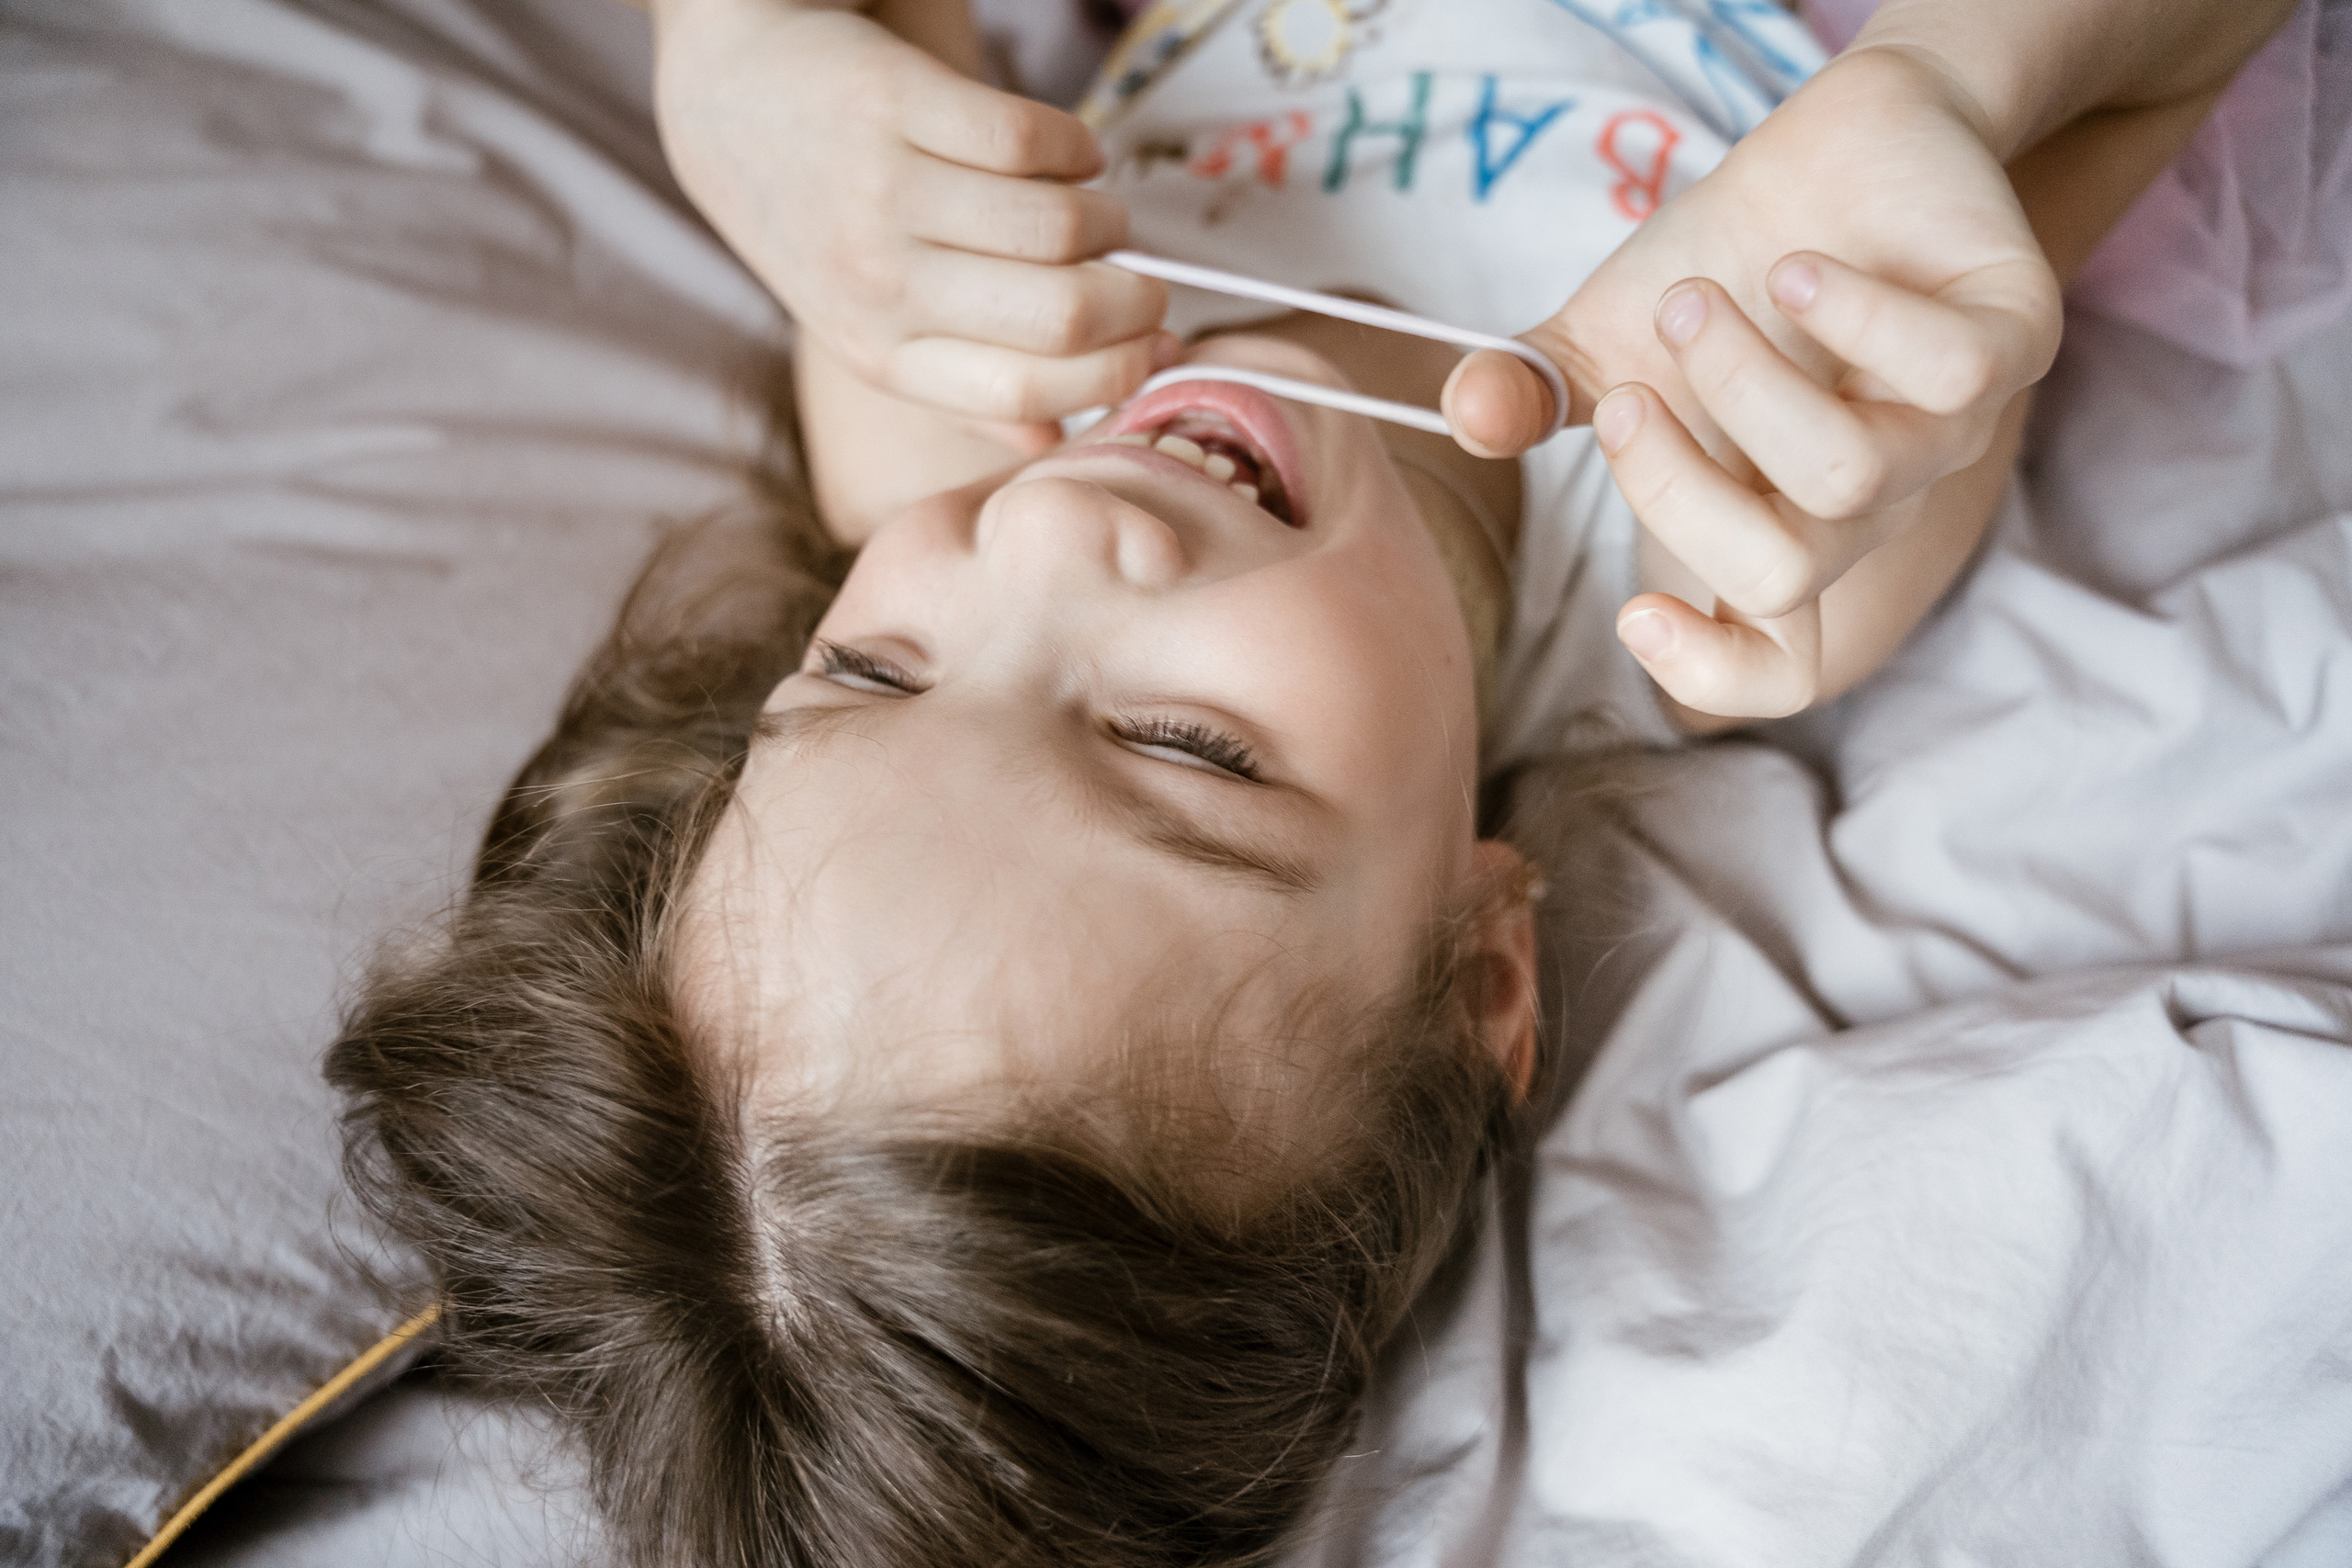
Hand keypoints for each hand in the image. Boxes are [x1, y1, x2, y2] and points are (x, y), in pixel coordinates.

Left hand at [650, 0, 1171, 428]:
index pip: (1028, 392)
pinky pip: (1030, 137)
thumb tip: (1054, 444)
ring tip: (1098, 214)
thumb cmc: (826, 222)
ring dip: (1107, 217)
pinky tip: (1067, 154)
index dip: (1116, 371)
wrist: (733, 102)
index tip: (1155, 345)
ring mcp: (881, 189)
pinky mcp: (894, 103)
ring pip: (1058, 224)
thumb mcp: (871, 327)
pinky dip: (1075, 146)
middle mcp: (878, 281)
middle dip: (1135, 298)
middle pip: (1061, 314)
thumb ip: (959, 387)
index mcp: (882, 355)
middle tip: (1143, 280)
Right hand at [1443, 47, 2059, 717]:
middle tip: (1632, 394)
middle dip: (1678, 486)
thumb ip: (1532, 389)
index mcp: (1779, 528)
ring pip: (1848, 474)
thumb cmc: (1729, 263)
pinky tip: (1802, 270)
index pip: (1781, 667)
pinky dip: (1850, 315)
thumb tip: (1466, 415)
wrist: (1854, 140)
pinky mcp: (2012, 339)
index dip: (1712, 669)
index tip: (1633, 609)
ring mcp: (1947, 430)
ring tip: (1702, 299)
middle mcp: (1868, 505)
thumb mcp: (1605, 334)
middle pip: (1783, 573)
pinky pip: (1943, 370)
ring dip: (1743, 382)